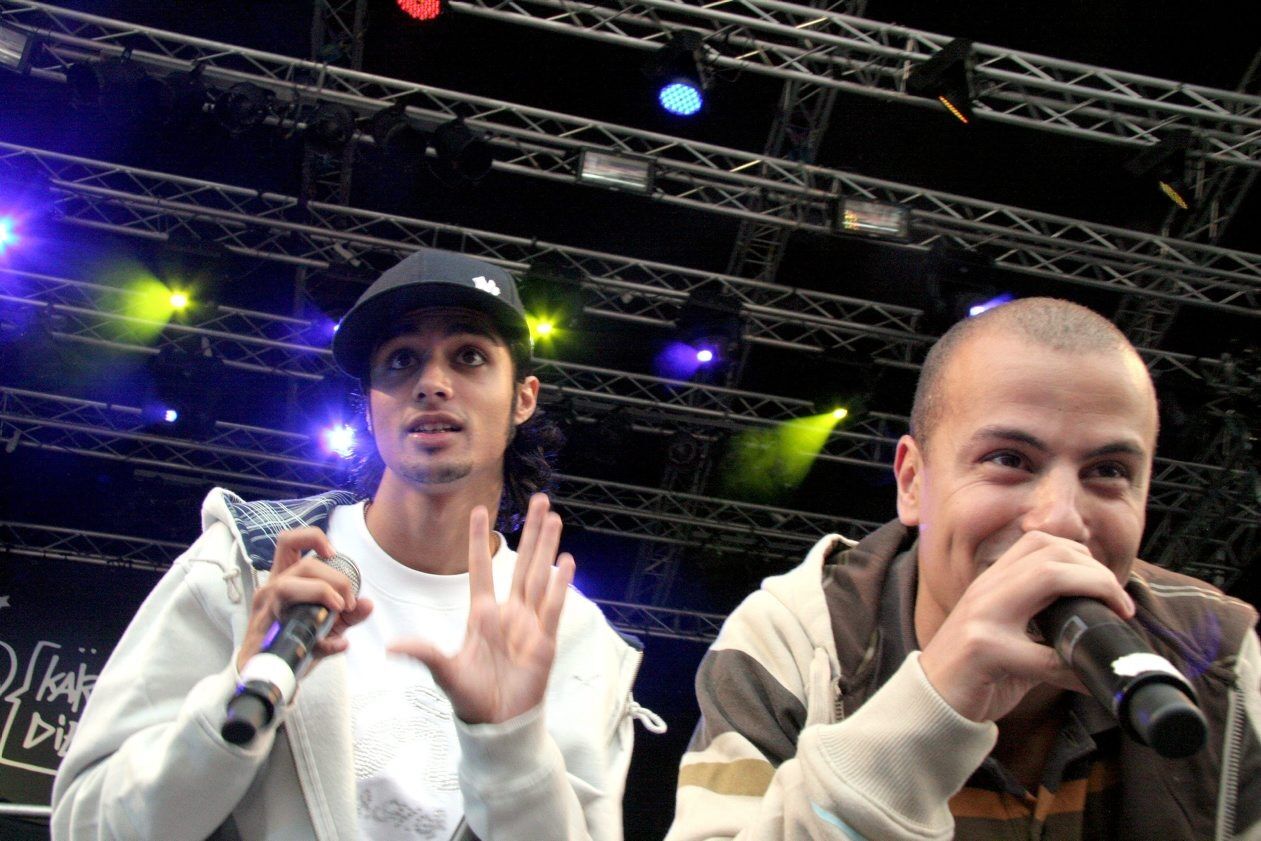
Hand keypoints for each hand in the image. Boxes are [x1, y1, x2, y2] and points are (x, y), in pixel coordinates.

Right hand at [236, 526, 373, 673]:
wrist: (271, 676)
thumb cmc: (296, 642)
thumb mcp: (330, 625)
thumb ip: (350, 614)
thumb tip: (367, 604)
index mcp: (286, 579)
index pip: (289, 543)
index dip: (312, 537)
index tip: (332, 552)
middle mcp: (272, 588)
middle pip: (304, 565)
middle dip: (335, 579)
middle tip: (348, 603)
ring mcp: (264, 608)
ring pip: (288, 584)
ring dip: (321, 592)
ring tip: (339, 611)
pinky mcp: (261, 631)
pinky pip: (287, 625)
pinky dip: (321, 638)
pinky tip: (334, 645)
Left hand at [388, 493, 574, 724]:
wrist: (496, 723)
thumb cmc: (470, 697)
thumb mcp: (443, 670)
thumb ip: (423, 652)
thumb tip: (390, 645)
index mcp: (481, 613)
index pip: (481, 567)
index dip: (478, 539)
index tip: (479, 509)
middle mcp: (508, 612)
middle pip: (521, 561)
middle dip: (531, 530)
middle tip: (539, 498)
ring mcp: (528, 623)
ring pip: (539, 576)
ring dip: (547, 546)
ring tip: (554, 518)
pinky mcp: (545, 639)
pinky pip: (553, 606)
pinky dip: (560, 584)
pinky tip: (567, 561)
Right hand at [918, 531, 1134, 722]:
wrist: (931, 701)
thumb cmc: (973, 671)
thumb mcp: (1004, 634)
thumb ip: (1040, 621)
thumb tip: (1094, 624)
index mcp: (992, 583)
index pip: (1040, 542)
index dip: (1083, 557)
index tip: (1107, 587)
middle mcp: (986, 591)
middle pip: (1052, 553)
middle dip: (1098, 574)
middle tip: (1119, 606)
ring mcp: (983, 616)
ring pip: (1050, 578)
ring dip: (1094, 593)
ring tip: (1111, 621)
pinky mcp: (984, 651)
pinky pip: (1046, 656)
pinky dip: (1076, 669)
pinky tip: (1087, 680)